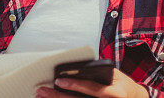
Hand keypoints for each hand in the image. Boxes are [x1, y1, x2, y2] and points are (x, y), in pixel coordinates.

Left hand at [35, 68, 149, 97]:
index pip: (93, 89)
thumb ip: (98, 73)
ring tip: (42, 96)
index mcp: (115, 93)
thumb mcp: (115, 76)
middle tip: (42, 91)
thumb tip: (76, 68)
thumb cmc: (122, 84)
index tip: (59, 80)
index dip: (76, 85)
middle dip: (58, 97)